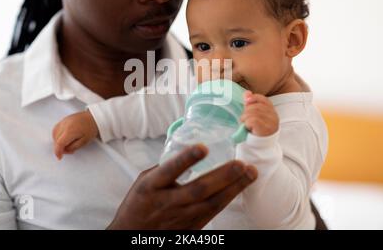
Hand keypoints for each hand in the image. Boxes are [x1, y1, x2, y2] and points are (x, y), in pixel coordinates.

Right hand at [52, 110, 98, 159]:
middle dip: (60, 147)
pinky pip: (56, 128)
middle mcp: (65, 125)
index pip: (59, 143)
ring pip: (54, 134)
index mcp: (70, 131)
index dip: (58, 152)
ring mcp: (64, 121)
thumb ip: (73, 147)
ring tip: (67, 143)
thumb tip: (65, 150)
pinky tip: (64, 137)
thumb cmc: (91, 128)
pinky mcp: (64, 119)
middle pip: (56, 139)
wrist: (94, 117)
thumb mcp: (84, 141)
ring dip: (58, 141)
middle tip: (69, 150)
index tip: (60, 157)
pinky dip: (58, 135)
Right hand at [107, 144, 257, 229]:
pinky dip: (228, 199)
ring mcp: (180, 217)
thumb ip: (165, 168)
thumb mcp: (144, 181)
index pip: (169, 171)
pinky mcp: (190, 228)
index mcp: (152, 186)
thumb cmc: (138, 203)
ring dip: (233, 188)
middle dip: (222, 176)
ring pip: (211, 203)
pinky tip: (240, 187)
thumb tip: (187, 149)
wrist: (131, 235)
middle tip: (241, 163)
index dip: (186, 159)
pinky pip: (213, 213)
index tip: (202, 147)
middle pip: (198, 189)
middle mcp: (167, 202)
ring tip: (250, 173)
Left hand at [240, 91, 278, 136]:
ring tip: (246, 124)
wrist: (261, 146)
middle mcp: (273, 115)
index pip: (263, 99)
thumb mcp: (253, 114)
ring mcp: (270, 122)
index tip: (246, 101)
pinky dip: (246, 124)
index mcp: (271, 110)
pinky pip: (251, 120)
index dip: (254, 98)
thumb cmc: (256, 129)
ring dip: (244, 119)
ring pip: (252, 113)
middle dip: (246, 112)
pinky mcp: (265, 129)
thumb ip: (251, 103)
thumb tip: (246, 92)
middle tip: (244, 119)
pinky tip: (247, 128)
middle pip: (255, 107)